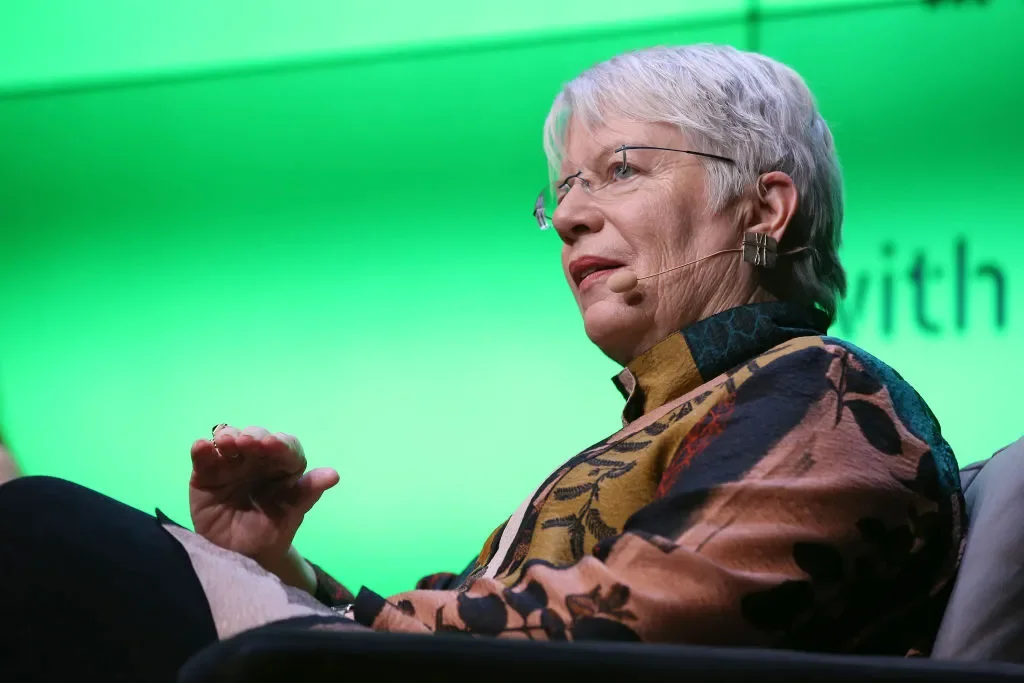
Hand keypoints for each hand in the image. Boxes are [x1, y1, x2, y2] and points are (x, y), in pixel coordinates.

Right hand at [189, 425, 338, 568]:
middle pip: (257, 437)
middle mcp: (257, 459)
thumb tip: (334, 475)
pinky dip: (202, 450)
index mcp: (283, 465)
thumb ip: (308, 492)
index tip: (274, 445)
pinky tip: (201, 446)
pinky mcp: (206, 473)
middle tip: (248, 442)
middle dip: (254, 437)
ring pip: (229, 440)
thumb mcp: (291, 514)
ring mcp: (231, 464)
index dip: (281, 444)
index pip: (286, 447)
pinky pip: (203, 457)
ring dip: (228, 437)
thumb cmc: (271, 531)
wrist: (242, 555)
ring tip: (226, 443)